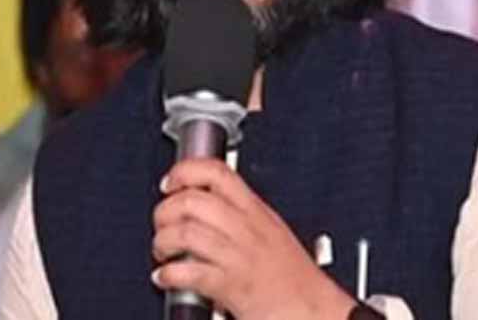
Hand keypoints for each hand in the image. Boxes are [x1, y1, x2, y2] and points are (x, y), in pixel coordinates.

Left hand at [152, 158, 355, 319]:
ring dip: (163, 241)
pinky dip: (169, 274)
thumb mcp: (273, 232)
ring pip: (187, 232)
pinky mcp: (232, 287)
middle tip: (162, 224)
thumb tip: (205, 204)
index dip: (186, 171)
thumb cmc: (295, 279)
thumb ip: (242, 215)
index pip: (218, 173)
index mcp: (256, 211)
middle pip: (194, 200)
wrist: (316, 312)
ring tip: (162, 251)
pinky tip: (165, 277)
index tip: (170, 182)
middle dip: (166, 210)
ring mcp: (238, 257)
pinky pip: (190, 273)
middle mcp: (246, 229)